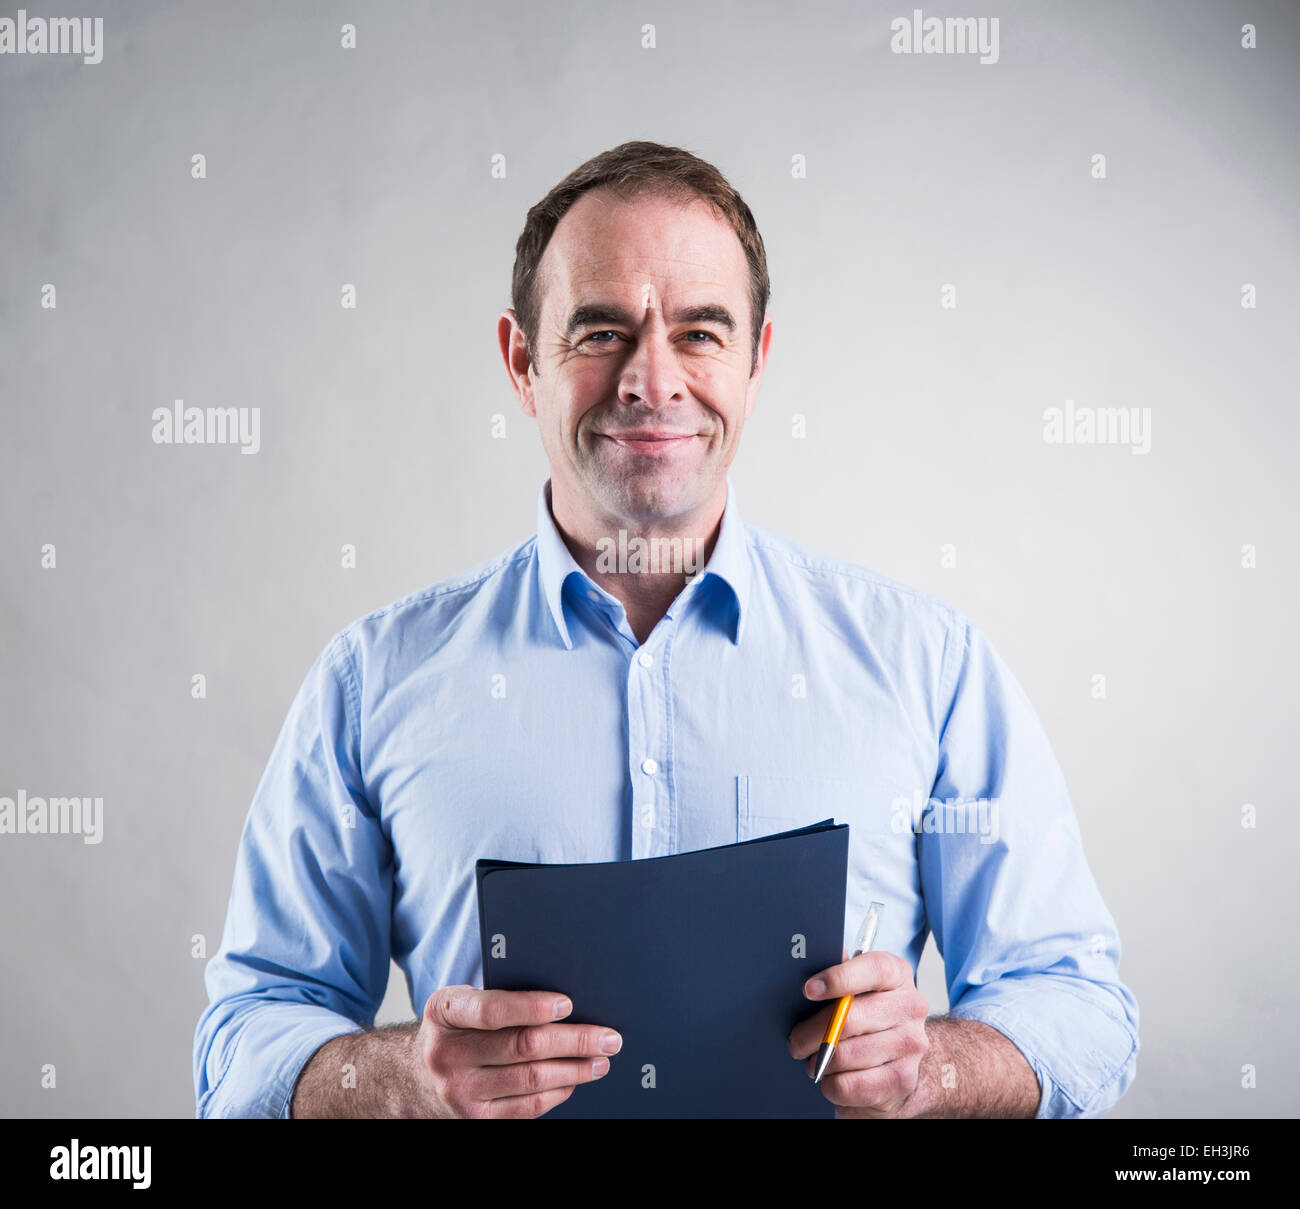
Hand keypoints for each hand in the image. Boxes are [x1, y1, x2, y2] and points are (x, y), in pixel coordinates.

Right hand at [414, 985, 621, 1117]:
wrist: (414, 1074)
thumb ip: (500, 996)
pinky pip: (526, 1108)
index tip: (568, 1004)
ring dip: (574, 1070)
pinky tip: (575, 1080)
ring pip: (530, 1080)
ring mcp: (459, 1092)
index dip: (532, 1007)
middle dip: (573, 1041)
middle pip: (522, 1047)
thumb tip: (564, 1002)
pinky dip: (558, 1092)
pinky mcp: (475, 1119)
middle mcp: (447, 1054)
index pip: (492, 1009)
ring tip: (601, 1060)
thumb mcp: (461, 1002)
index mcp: (444, 1012)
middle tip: (608, 1037)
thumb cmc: (455, 1028)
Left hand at [787, 948, 928, 1117]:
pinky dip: (832, 1085)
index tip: (808, 989)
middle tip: (795, 1042)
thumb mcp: (859, 984)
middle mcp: (910, 1007)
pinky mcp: (903, 1079)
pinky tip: (831, 1078)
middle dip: (811, 1033)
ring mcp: (910, 1045)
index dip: (838, 978)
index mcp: (897, 974)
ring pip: (845, 1056)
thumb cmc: (870, 1012)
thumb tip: (811, 954)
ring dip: (819, 1062)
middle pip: (850, 1019)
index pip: (873, 970)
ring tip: (814, 1061)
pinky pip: (851, 1086)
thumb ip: (839, 969)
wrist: (904, 1055)